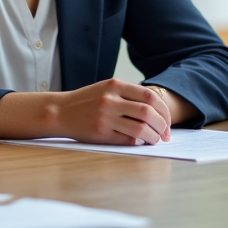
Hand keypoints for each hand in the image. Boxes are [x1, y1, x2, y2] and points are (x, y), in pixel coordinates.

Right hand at [53, 79, 171, 144]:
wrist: (60, 112)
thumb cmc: (86, 101)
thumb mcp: (106, 88)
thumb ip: (128, 94)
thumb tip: (157, 109)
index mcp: (115, 85)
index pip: (150, 97)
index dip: (164, 110)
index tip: (167, 120)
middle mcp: (110, 100)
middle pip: (148, 113)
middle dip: (162, 125)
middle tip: (165, 133)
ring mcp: (105, 117)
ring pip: (140, 129)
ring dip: (153, 137)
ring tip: (155, 139)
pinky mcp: (101, 133)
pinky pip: (127, 140)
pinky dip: (138, 142)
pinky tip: (140, 142)